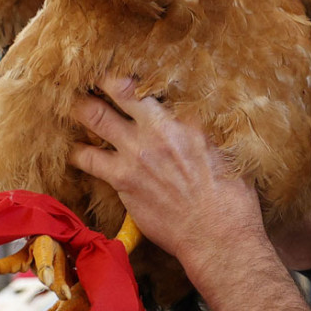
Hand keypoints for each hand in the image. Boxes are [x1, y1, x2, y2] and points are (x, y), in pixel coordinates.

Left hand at [70, 76, 310, 310]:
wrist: (217, 236)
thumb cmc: (231, 198)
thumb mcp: (227, 152)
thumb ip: (203, 131)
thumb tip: (193, 118)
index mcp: (189, 120)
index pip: (154, 84)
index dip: (138, 75)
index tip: (130, 74)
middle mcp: (158, 131)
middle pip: (116, 90)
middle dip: (101, 82)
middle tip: (94, 81)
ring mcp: (135, 155)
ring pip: (92, 118)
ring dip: (83, 111)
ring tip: (80, 109)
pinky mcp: (120, 181)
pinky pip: (87, 159)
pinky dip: (81, 152)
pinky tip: (81, 152)